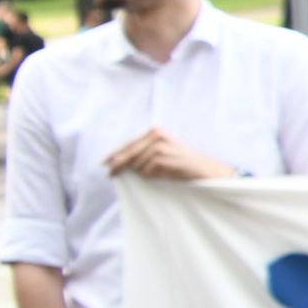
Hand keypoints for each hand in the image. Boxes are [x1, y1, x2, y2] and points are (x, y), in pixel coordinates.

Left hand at [103, 128, 233, 182]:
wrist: (203, 168)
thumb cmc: (181, 162)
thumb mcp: (162, 152)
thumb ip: (143, 152)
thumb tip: (118, 161)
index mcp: (155, 132)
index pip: (129, 144)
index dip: (115, 154)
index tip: (104, 163)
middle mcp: (155, 136)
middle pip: (129, 153)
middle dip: (118, 165)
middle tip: (110, 174)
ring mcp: (158, 146)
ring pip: (137, 164)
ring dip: (144, 172)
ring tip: (161, 172)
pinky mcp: (161, 158)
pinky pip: (146, 171)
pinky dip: (152, 175)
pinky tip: (164, 173)